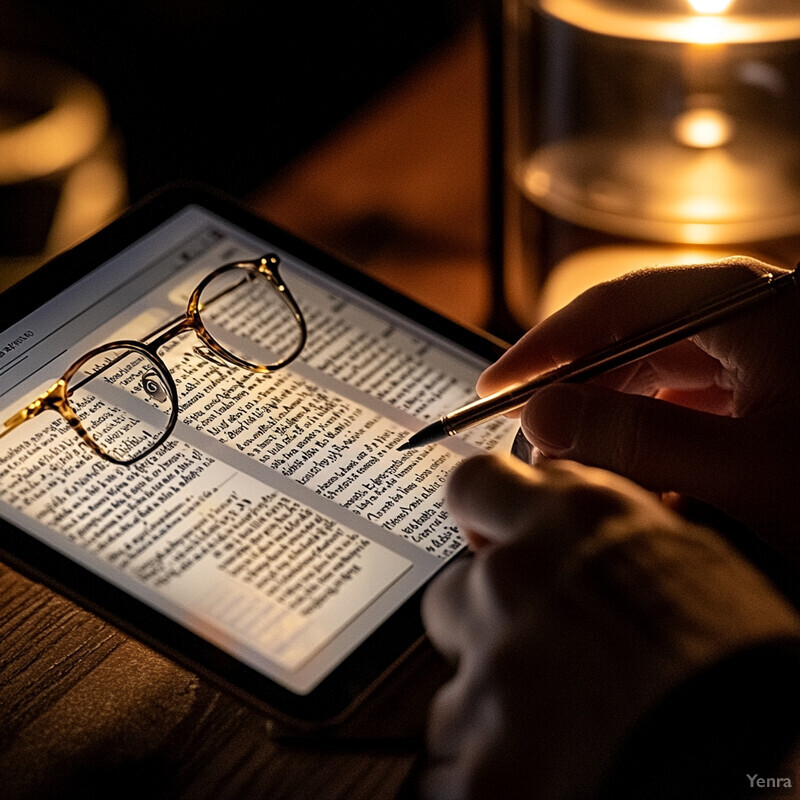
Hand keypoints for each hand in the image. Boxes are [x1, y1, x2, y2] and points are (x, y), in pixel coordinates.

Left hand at [421, 453, 799, 799]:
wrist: (762, 768)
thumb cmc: (749, 666)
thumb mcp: (689, 560)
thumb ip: (606, 535)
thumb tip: (570, 525)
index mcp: (575, 524)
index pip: (477, 484)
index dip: (480, 516)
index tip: (490, 537)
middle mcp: (517, 585)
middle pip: (454, 589)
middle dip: (483, 619)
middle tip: (535, 651)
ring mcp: (490, 673)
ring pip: (455, 676)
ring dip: (490, 696)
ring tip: (556, 724)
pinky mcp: (478, 764)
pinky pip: (454, 757)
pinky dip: (487, 766)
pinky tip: (542, 772)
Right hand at [478, 258, 799, 557]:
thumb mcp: (749, 469)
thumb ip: (637, 438)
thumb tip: (544, 415)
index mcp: (750, 307)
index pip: (614, 309)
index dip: (544, 348)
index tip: (494, 386)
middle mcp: (748, 320)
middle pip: (626, 342)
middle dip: (573, 394)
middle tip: (529, 440)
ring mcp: (754, 358)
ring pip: (650, 378)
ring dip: (607, 423)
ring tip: (576, 467)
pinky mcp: (758, 395)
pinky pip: (680, 406)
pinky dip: (647, 441)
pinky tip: (634, 478)